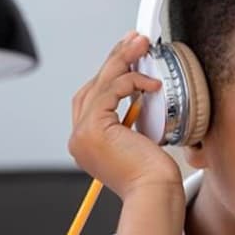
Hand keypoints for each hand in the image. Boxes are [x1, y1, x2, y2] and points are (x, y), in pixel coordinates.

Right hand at [68, 32, 182, 198]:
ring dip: (123, 60)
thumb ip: (130, 124)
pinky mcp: (93, 130)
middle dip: (115, 59)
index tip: (130, 57)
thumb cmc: (155, 177)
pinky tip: (150, 82)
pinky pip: (110, 92)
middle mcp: (78, 139)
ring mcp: (82, 135)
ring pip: (100, 84)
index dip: (110, 75)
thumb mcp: (140, 144)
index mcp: (87, 144)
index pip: (93, 99)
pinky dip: (131, 81)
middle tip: (135, 40)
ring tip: (141, 44)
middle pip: (93, 87)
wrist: (156, 195)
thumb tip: (140, 99)